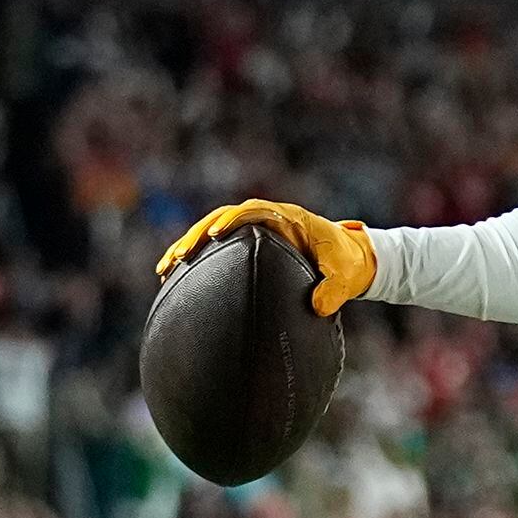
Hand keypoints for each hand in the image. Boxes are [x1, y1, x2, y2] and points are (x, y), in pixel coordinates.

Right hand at [156, 199, 377, 315]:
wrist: (352, 260)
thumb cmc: (348, 264)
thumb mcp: (347, 276)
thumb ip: (335, 290)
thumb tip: (317, 306)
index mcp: (287, 218)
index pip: (252, 211)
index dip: (231, 219)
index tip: (214, 234)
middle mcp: (267, 220)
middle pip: (221, 218)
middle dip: (196, 235)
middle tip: (178, 256)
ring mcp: (256, 233)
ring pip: (213, 231)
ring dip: (189, 246)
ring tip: (165, 268)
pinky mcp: (250, 247)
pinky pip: (218, 248)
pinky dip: (197, 259)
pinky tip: (175, 276)